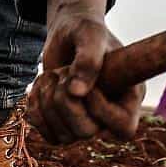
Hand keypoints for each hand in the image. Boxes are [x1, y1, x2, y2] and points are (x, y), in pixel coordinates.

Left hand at [29, 0, 142, 144]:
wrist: (67, 33)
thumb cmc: (86, 30)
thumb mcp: (90, 34)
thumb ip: (89, 59)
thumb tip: (76, 93)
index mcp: (130, 96)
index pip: (124, 128)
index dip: (101, 110)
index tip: (89, 84)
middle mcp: (109, 115)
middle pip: (87, 132)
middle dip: (65, 101)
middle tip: (63, 73)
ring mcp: (86, 122)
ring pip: (64, 136)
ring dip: (48, 101)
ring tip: (53, 74)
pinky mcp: (64, 125)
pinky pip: (47, 134)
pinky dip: (36, 109)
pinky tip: (41, 86)